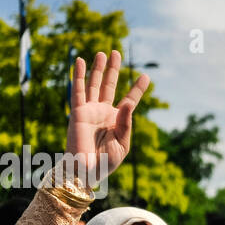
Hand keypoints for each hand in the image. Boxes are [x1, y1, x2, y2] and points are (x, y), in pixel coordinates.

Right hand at [66, 50, 149, 182]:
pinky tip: (80, 61)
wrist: (86, 171)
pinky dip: (79, 76)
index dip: (137, 88)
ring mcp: (90, 110)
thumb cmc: (105, 163)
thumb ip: (126, 123)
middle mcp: (103, 112)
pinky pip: (78, 91)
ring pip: (94, 84)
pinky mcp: (78, 112)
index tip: (146, 76)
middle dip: (113, 69)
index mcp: (117, 121)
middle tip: (116, 52)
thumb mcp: (122, 143)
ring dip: (98, 69)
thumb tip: (128, 103)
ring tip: (103, 53)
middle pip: (109, 85)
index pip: (129, 100)